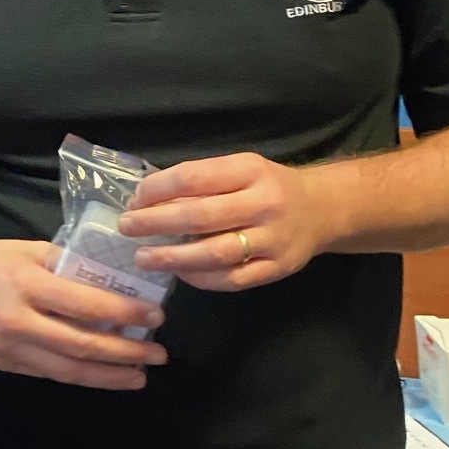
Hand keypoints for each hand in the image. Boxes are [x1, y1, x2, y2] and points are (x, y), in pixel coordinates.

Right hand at [0, 237, 167, 388]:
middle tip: (159, 354)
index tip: (156, 316)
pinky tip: (105, 374)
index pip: (85, 306)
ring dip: (109, 376)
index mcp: (26, 285)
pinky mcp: (4, 364)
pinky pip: (51, 374)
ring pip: (68, 371)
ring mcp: (9, 349)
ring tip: (140, 375)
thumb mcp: (30, 249)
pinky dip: (82, 376)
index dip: (125, 315)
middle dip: (126, 353)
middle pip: (82, 346)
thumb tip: (113, 281)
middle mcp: (17, 322)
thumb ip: (69, 265)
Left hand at [119, 151, 333, 291]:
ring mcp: (273, 239)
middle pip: (200, 216)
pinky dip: (200, 278)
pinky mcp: (277, 268)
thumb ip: (201, 181)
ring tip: (143, 257)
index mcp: (249, 170)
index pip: (193, 177)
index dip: (157, 190)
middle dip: (155, 223)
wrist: (323, 210)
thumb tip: (146, 200)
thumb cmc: (268, 187)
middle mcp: (264, 203)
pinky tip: (178, 273)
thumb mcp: (240, 169)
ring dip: (172, 257)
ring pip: (214, 253)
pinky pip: (231, 279)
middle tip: (126, 228)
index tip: (133, 200)